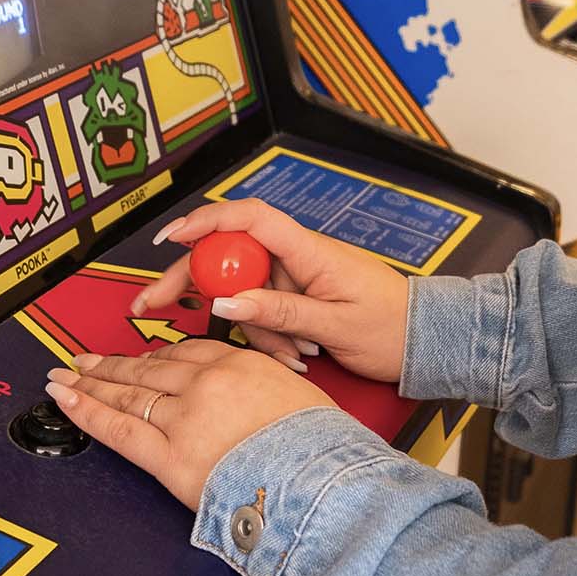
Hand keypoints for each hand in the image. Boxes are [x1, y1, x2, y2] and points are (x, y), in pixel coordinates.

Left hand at [45, 340, 335, 507]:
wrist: (323, 485)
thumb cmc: (323, 451)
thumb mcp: (300, 397)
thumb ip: (266, 389)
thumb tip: (256, 400)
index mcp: (239, 364)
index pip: (183, 354)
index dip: (151, 357)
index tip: (136, 358)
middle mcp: (205, 384)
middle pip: (147, 369)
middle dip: (110, 365)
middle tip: (84, 361)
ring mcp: (184, 418)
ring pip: (127, 394)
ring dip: (89, 383)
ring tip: (64, 377)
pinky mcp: (170, 456)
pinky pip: (118, 429)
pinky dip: (86, 411)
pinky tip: (66, 398)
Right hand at [137, 198, 410, 382]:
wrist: (425, 342)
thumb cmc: (392, 328)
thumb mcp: (334, 326)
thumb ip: (278, 313)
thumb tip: (226, 301)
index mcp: (309, 251)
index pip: (248, 219)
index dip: (205, 221)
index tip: (170, 238)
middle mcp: (296, 257)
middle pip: (228, 257)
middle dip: (190, 281)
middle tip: (151, 304)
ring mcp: (294, 277)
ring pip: (242, 293)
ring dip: (254, 329)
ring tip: (291, 356)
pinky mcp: (295, 297)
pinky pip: (261, 311)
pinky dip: (268, 336)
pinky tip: (295, 357)